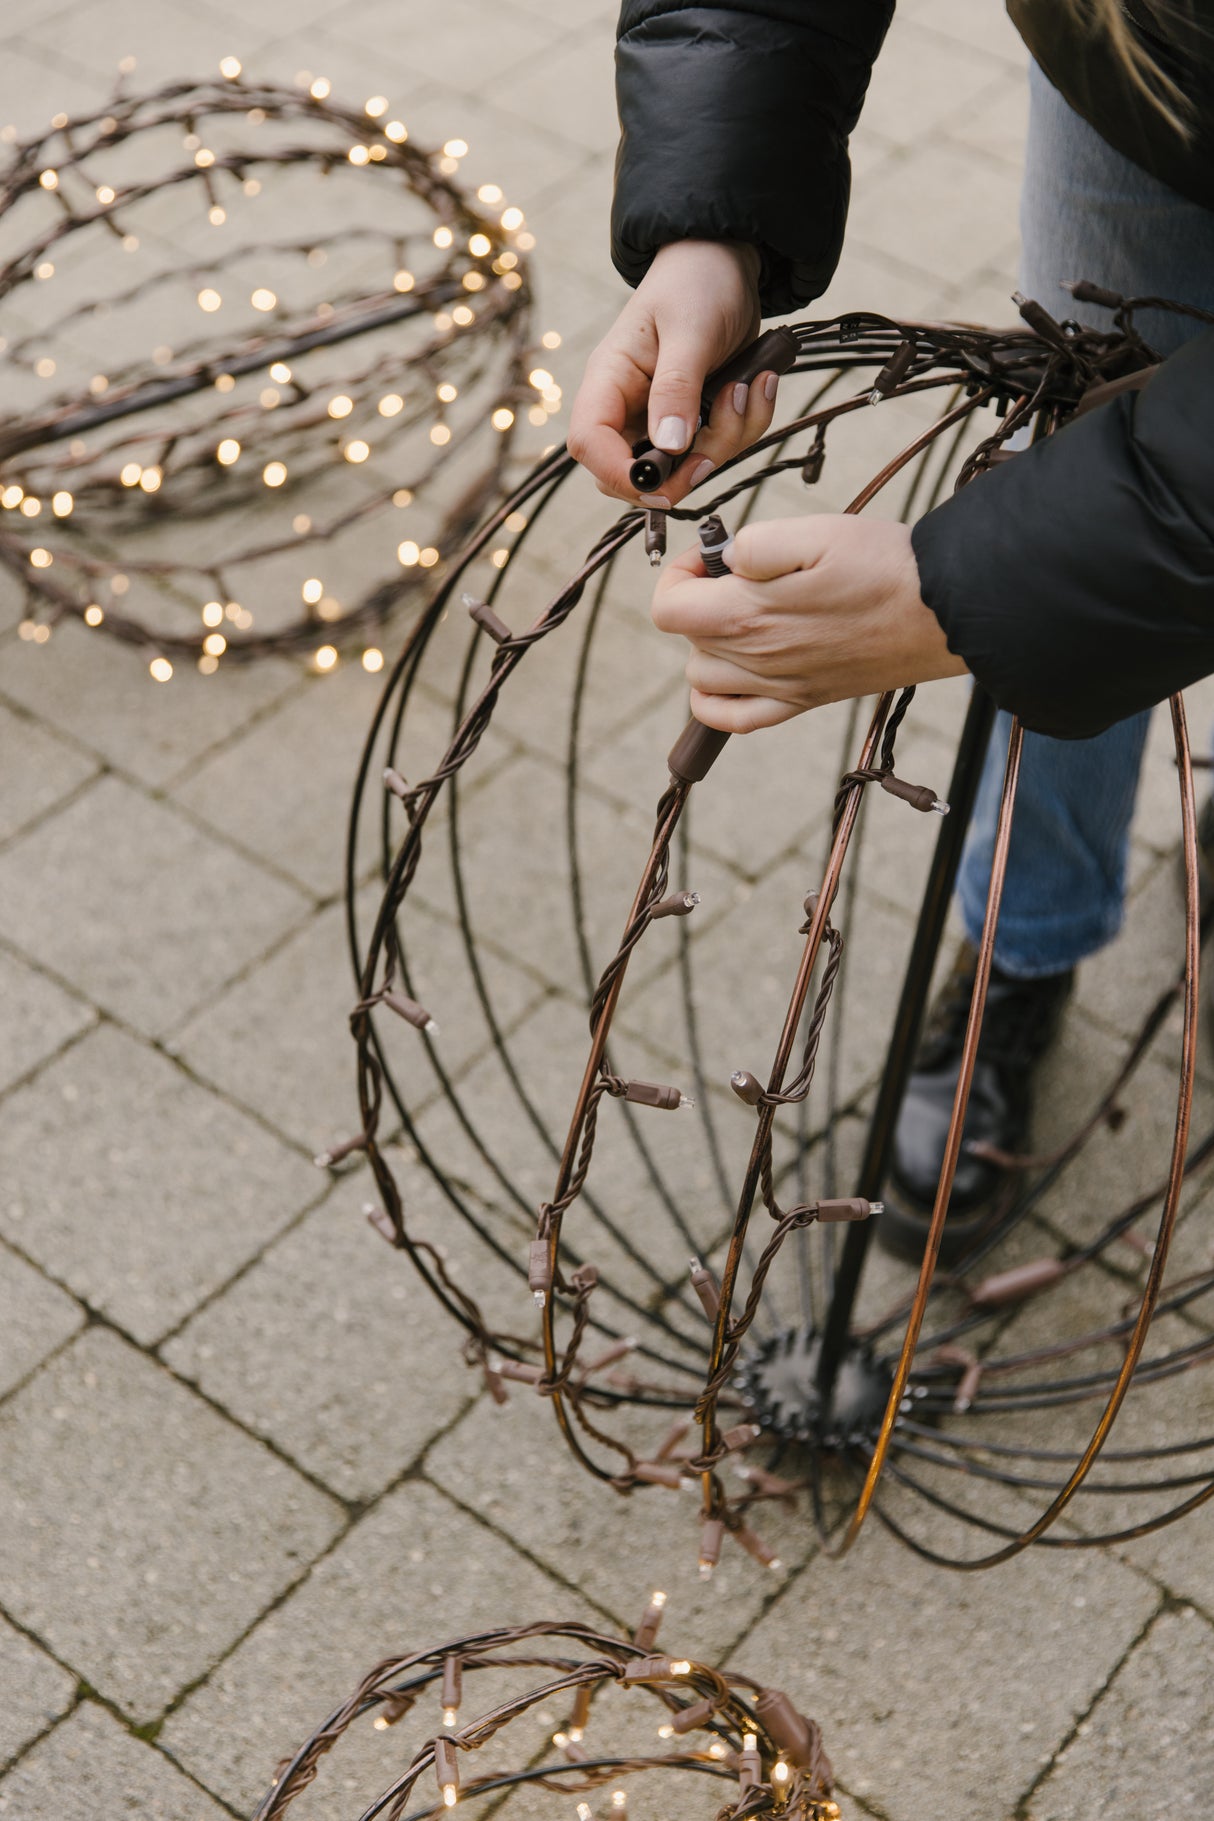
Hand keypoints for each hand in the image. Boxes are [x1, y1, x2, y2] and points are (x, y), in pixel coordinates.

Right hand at [567, 240, 779, 506]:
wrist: (728, 262)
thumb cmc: (698, 282)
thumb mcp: (690, 330)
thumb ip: (677, 388)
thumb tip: (670, 446)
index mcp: (610, 379)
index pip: (588, 442)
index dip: (618, 472)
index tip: (662, 482)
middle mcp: (630, 406)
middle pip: (636, 471)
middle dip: (683, 470)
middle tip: (720, 441)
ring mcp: (662, 417)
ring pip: (684, 467)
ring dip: (727, 440)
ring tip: (750, 386)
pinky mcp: (695, 420)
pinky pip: (717, 448)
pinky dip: (746, 426)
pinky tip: (758, 385)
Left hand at [651, 516, 967, 731]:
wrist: (945, 610)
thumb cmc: (884, 564)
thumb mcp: (815, 530)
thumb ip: (755, 543)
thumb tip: (726, 559)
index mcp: (747, 614)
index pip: (667, 608)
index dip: (679, 574)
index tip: (714, 557)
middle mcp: (756, 659)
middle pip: (688, 639)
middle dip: (702, 601)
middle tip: (745, 576)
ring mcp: (778, 686)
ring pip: (702, 679)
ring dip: (710, 646)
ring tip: (748, 616)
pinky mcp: (803, 701)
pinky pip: (733, 720)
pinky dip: (718, 701)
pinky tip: (738, 672)